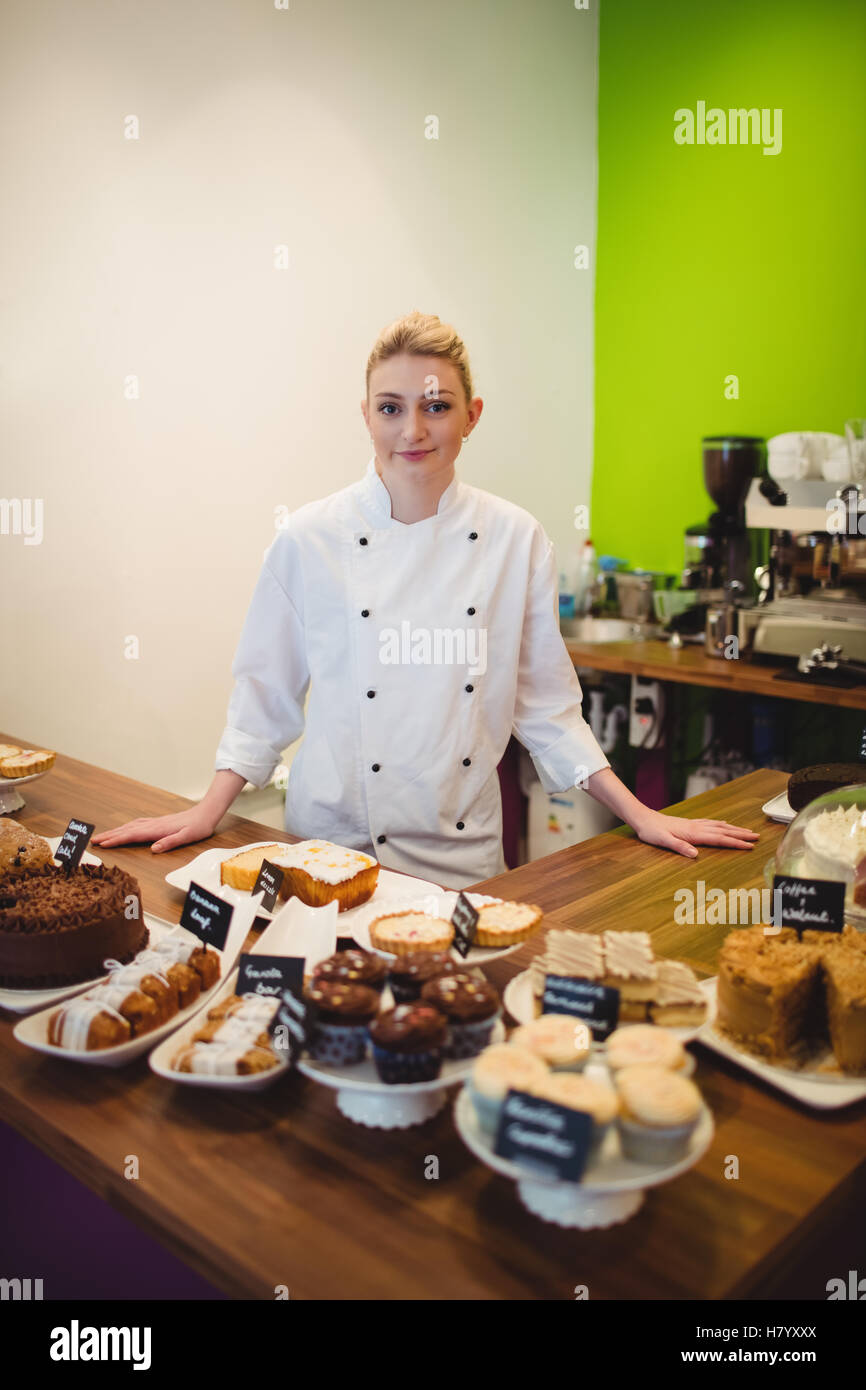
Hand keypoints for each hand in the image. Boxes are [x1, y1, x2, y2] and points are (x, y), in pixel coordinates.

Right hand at [91, 805, 217, 853]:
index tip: (102, 844)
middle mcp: (154, 824)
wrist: (206, 812)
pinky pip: (137, 824)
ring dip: (115, 831)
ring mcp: (155, 822)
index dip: (116, 840)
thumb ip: (170, 842)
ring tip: (103, 836)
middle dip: (109, 835)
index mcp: (158, 829)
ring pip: (130, 826)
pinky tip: (125, 828)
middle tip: (93, 840)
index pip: (133, 835)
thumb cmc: (199, 827)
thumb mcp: (188, 837)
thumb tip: (153, 849)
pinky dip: (126, 827)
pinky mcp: (158, 822)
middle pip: (127, 830)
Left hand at [631, 812, 759, 858]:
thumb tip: (695, 855)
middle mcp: (697, 827)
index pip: (719, 839)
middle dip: (741, 835)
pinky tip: (725, 825)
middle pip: (724, 831)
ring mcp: (694, 824)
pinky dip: (721, 824)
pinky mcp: (690, 823)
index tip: (750, 846)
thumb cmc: (651, 831)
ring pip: (720, 826)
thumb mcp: (663, 841)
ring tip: (747, 831)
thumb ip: (679, 847)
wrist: (643, 818)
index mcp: (693, 833)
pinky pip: (711, 823)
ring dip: (735, 829)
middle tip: (757, 837)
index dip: (735, 843)